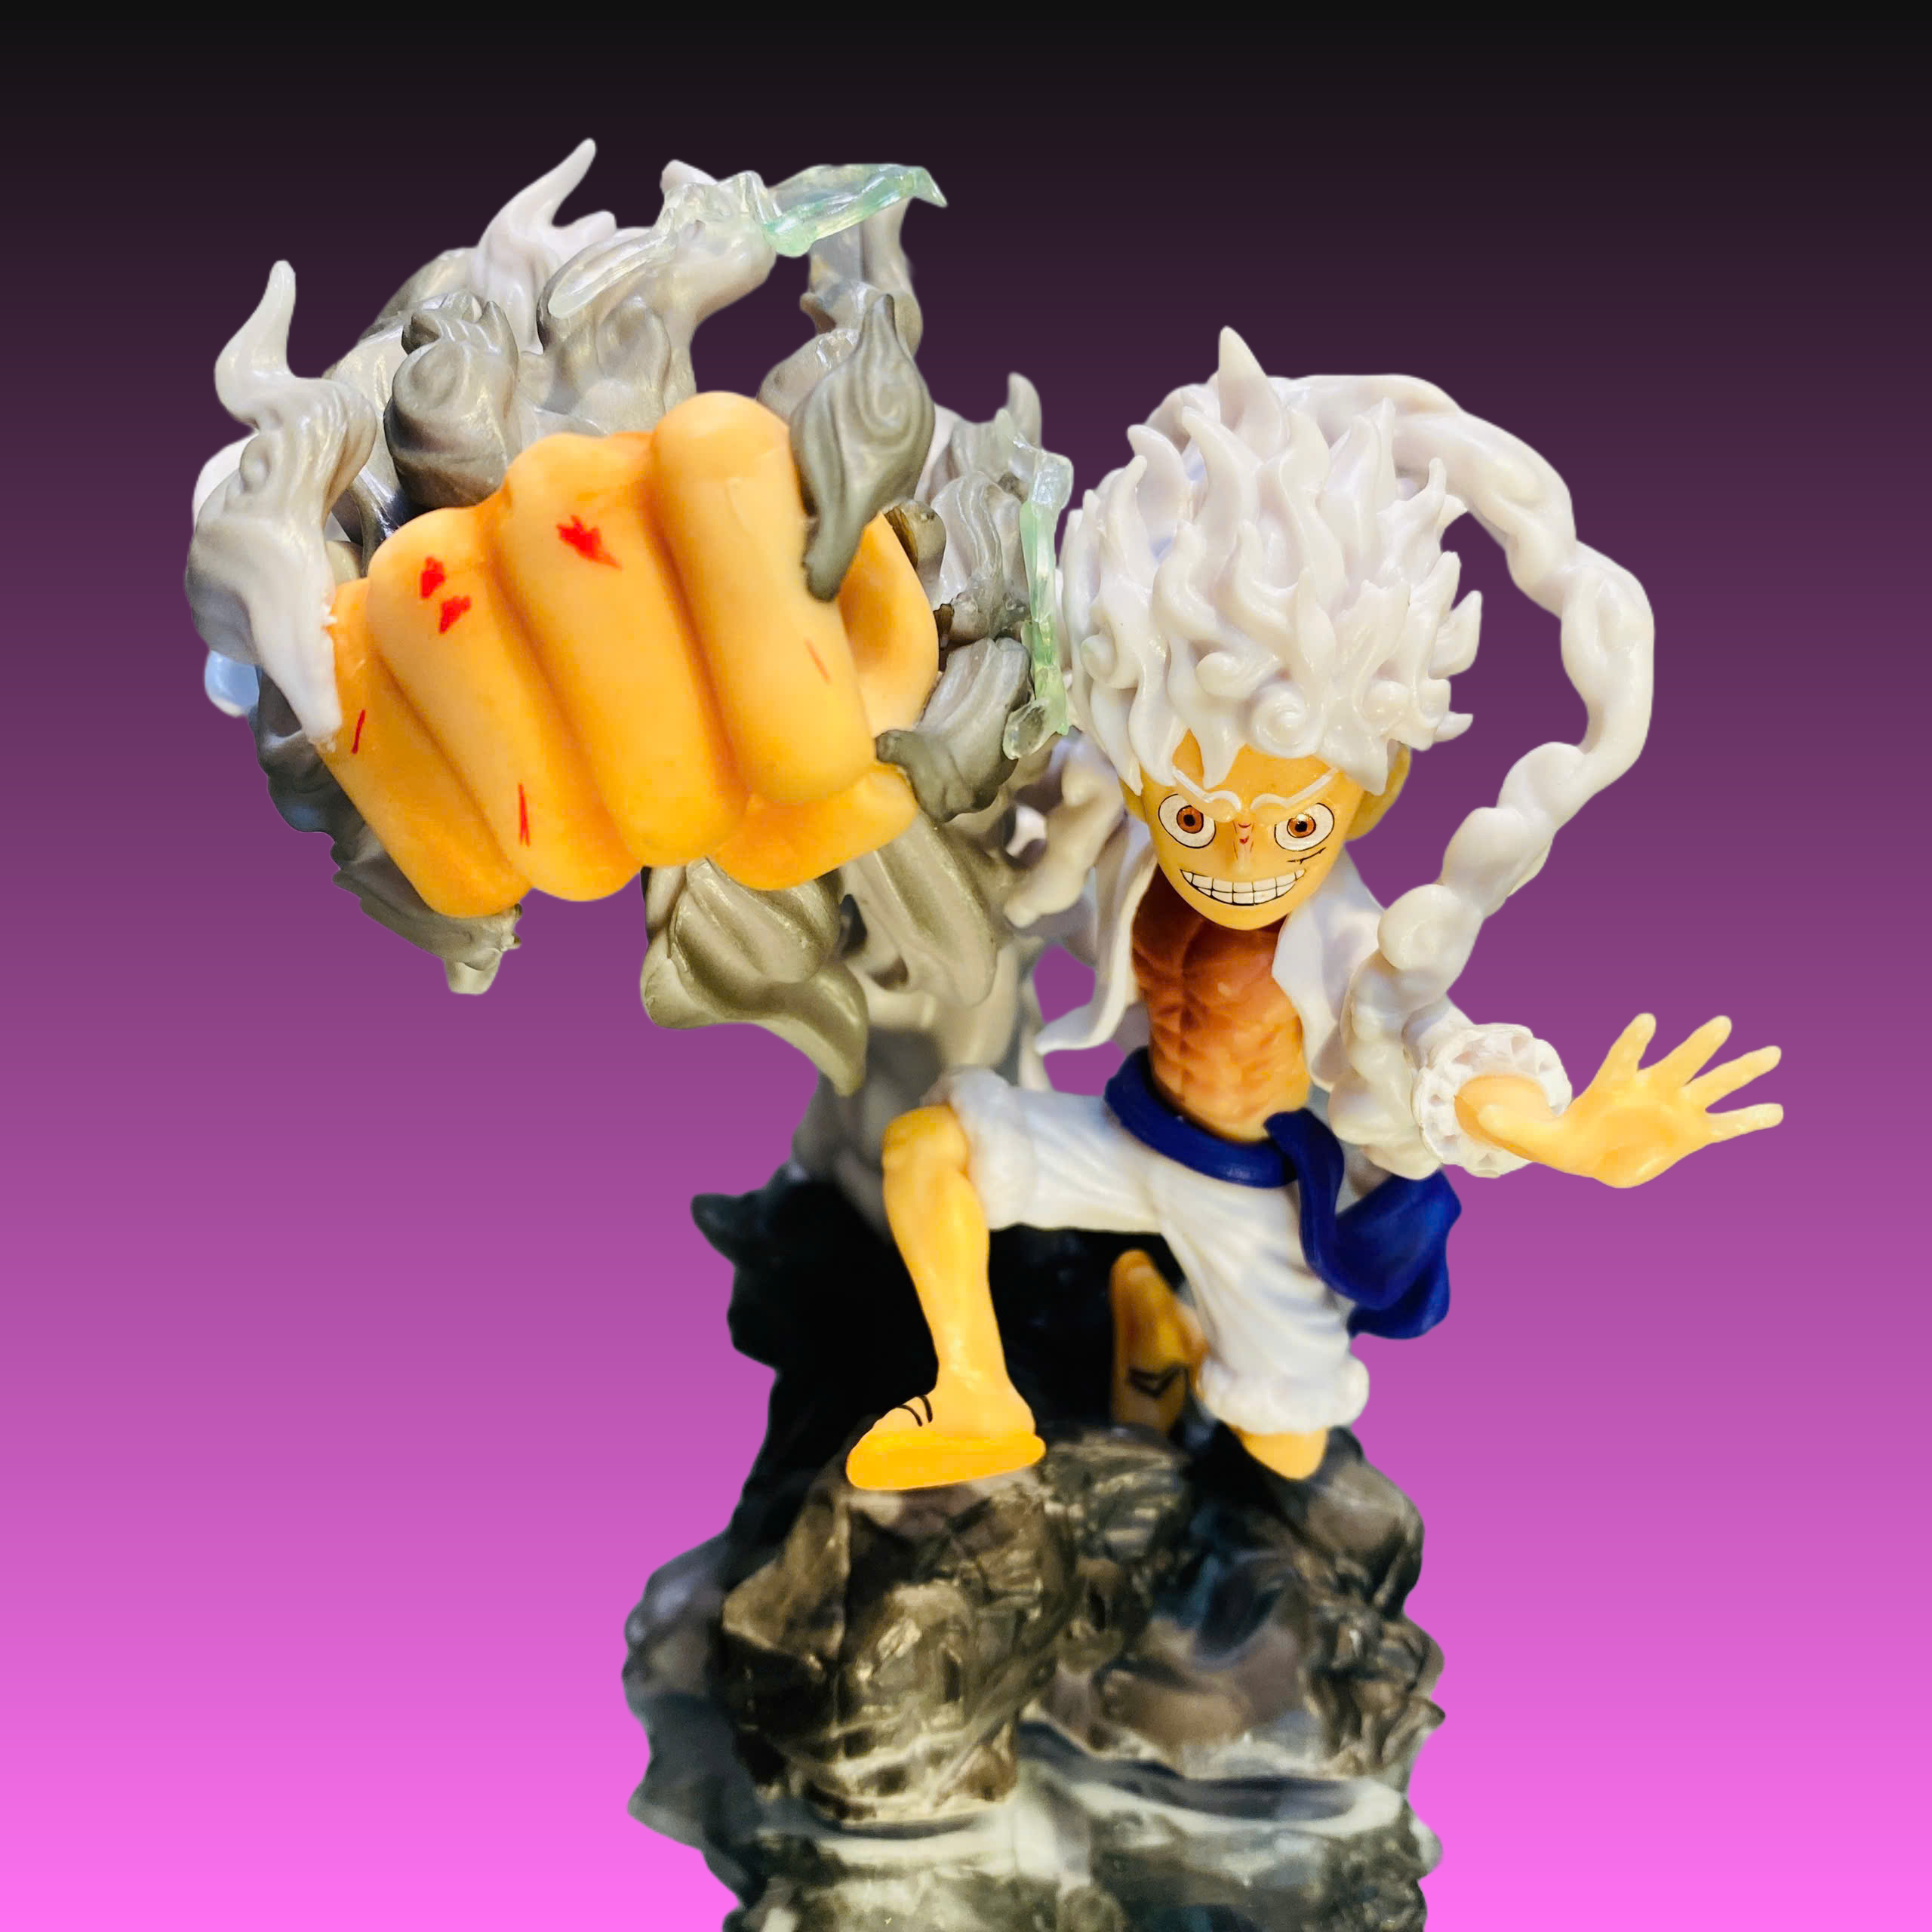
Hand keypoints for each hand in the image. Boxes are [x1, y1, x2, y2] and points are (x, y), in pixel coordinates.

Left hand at [1457, 1015, 1781, 1187]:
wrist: (1592, 1154)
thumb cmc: (1567, 1139)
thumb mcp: (1536, 1136)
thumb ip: (1513, 1123)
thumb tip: (1478, 1114)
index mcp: (1615, 1085)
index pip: (1623, 1057)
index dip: (1633, 1041)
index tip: (1646, 1020)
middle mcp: (1651, 1089)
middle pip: (1677, 1062)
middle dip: (1698, 1045)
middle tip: (1720, 1022)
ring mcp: (1675, 1108)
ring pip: (1711, 1084)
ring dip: (1740, 1069)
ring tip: (1772, 1053)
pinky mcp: (1691, 1133)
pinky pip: (1725, 1126)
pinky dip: (1750, 1119)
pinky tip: (1777, 1111)